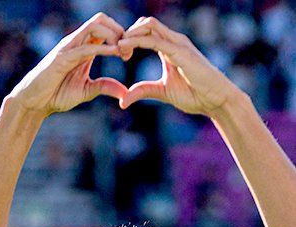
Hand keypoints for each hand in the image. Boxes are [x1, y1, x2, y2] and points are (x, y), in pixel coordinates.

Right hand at [8, 13, 126, 115]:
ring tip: (122, 52)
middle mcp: (76, 43)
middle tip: (127, 51)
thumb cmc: (56, 95)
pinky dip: (103, 48)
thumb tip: (125, 92)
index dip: (121, 37)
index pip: (106, 28)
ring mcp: (68, 47)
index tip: (128, 55)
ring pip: (96, 25)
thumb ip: (104, 87)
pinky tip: (115, 54)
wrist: (34, 104)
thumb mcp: (86, 91)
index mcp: (83, 48)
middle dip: (120, 31)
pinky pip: (86, 46)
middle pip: (102, 19)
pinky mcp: (62, 58)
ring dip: (114, 35)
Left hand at [117, 17, 240, 114]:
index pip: (145, 32)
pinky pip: (155, 40)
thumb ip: (143, 90)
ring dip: (129, 34)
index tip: (117, 54)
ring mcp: (178, 44)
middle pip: (145, 23)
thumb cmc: (194, 94)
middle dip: (126, 33)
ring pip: (149, 25)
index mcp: (168, 47)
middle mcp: (173, 41)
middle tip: (115, 51)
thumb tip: (123, 99)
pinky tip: (123, 49)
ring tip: (116, 48)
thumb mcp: (162, 92)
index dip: (128, 40)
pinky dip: (136, 41)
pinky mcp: (180, 52)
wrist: (216, 100)